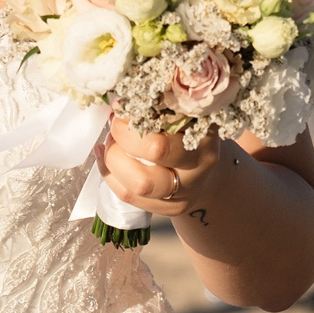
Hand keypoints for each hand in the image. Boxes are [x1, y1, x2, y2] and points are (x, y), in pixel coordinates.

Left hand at [98, 115, 225, 224]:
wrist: (209, 174)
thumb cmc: (189, 136)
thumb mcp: (186, 117)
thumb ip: (161, 108)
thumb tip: (120, 103)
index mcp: (202, 142)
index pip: (162, 137)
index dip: (133, 123)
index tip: (122, 108)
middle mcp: (196, 171)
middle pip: (151, 158)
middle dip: (122, 139)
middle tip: (115, 125)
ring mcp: (182, 195)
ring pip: (136, 185)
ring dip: (112, 160)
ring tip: (109, 143)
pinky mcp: (167, 209)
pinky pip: (128, 196)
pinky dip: (109, 174)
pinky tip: (104, 157)